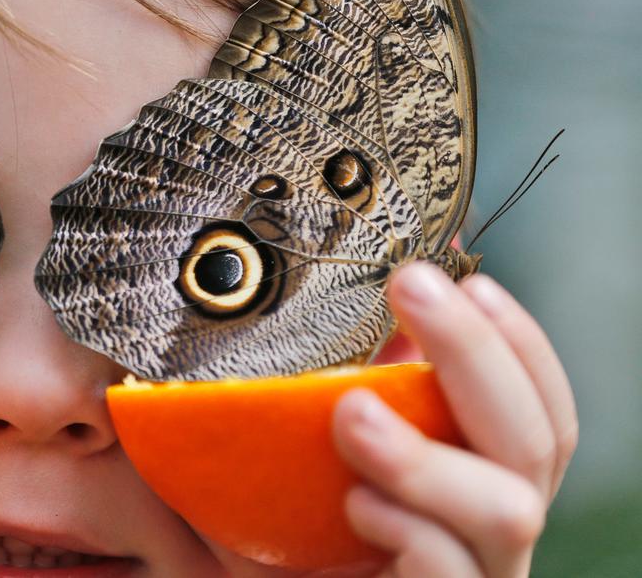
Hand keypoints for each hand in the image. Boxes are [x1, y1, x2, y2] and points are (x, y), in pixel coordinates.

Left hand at [332, 262, 577, 576]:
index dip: (517, 342)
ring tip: (352, 413)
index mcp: (479, 485)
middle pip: (537, 442)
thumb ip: (350, 385)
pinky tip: (354, 503)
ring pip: (508, 510)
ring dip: (430, 452)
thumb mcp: (310, 450)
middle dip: (477, 352)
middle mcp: (490, 534)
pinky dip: (409, 528)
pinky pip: (449, 569)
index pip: (539, 409)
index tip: (464, 277)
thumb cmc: (286, 537)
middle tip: (410, 287)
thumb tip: (376, 285)